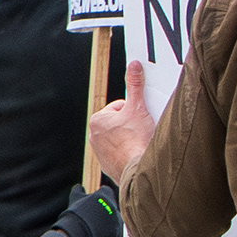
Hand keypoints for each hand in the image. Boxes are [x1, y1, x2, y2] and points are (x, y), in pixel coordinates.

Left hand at [86, 60, 154, 184]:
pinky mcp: (108, 166)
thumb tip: (134, 66)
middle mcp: (94, 136)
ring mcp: (100, 152)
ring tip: (141, 144)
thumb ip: (135, 85)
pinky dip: (129, 154)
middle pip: (119, 123)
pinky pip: (120, 155)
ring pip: (120, 139)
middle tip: (143, 131)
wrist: (139, 171)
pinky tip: (137, 155)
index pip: (120, 108)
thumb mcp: (138, 108)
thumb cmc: (137, 141)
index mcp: (97, 120)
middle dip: (131, 126)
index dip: (135, 112)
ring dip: (130, 140)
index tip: (141, 119)